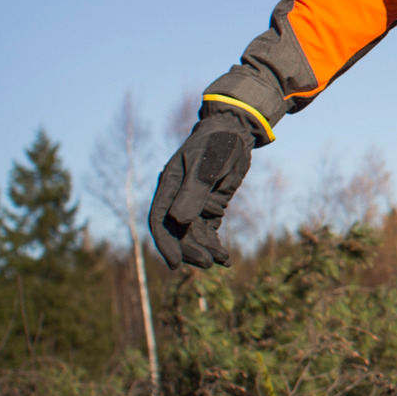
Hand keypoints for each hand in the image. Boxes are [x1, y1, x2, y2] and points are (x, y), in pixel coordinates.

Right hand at [148, 107, 254, 267]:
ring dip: (204, 249)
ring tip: (222, 260)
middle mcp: (177, 197)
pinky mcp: (209, 208)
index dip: (165, 243)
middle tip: (208, 263)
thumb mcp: (209, 164)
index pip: (160, 220)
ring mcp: (192, 203)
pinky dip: (215, 245)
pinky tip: (226, 259)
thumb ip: (195, 191)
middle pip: (177, 232)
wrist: (236, 132)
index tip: (174, 264)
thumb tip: (179, 220)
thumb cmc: (220, 142)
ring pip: (192, 235)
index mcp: (169, 185)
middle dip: (190, 250)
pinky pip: (208, 232)